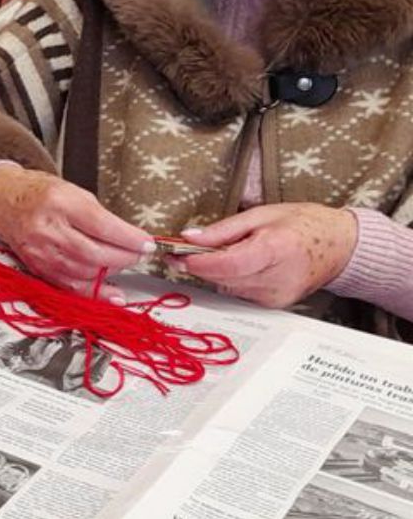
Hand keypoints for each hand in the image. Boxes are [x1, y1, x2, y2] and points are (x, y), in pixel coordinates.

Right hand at [0, 166, 153, 293]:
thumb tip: (129, 239)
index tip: (146, 243)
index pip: (100, 225)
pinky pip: (69, 286)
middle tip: (139, 254)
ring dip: (112, 272)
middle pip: (93, 253)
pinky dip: (94, 293)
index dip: (128, 238)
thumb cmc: (40, 193)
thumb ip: (99, 215)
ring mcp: (40, 250)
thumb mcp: (73, 192)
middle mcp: (47, 228)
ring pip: (84, 271)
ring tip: (124, 264)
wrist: (4, 200)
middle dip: (124, 257)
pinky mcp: (37, 266)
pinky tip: (112, 294)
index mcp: (58, 203)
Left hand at [177, 204, 357, 307]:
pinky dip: (231, 279)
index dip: (198, 261)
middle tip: (181, 250)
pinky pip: (240, 293)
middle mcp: (278, 279)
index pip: (228, 265)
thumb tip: (188, 237)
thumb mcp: (260, 214)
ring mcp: (278, 296)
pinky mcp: (276, 304)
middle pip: (223, 278)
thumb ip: (222, 230)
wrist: (340, 246)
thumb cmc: (304, 224)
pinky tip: (238, 265)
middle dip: (199, 265)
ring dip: (214, 272)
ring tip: (216, 253)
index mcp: (276, 251)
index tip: (177, 253)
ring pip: (227, 287)